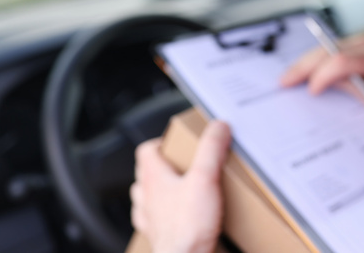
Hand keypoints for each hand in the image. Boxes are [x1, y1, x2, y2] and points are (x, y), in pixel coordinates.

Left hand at [130, 120, 230, 252]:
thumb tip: (218, 126)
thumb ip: (211, 149)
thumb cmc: (189, 226)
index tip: (177, 142)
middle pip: (145, 174)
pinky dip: (165, 216)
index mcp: (153, 179)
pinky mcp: (160, 237)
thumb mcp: (205, 178)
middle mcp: (147, 198)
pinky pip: (156, 222)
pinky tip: (180, 217)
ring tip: (180, 189)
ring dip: (159, 191)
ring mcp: (151, 219)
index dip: (160, 142)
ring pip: (147, 198)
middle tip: (182, 163)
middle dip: (162, 166)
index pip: (145, 151)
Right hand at [280, 32, 363, 109]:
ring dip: (305, 62)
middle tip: (285, 81)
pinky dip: (314, 59)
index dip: (323, 75)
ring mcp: (360, 37)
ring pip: (325, 47)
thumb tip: (326, 85)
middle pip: (328, 50)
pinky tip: (301, 70)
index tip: (312, 91)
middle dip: (304, 66)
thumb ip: (356, 90)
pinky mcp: (354, 39)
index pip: (342, 61)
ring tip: (288, 77)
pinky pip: (329, 47)